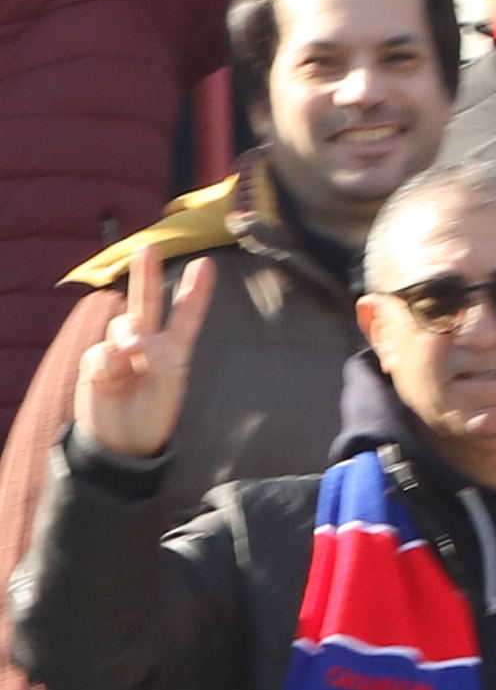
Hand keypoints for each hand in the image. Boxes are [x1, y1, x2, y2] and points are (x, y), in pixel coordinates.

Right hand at [74, 250, 209, 461]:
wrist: (121, 441)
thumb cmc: (153, 415)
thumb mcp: (168, 388)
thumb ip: (157, 358)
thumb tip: (133, 338)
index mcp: (173, 351)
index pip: (186, 316)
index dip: (195, 292)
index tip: (206, 264)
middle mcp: (147, 345)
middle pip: (147, 303)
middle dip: (147, 275)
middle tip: (147, 247)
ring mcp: (119, 350)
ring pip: (123, 324)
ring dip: (128, 334)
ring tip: (133, 357)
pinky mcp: (96, 361)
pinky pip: (100, 351)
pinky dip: (106, 362)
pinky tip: (110, 379)